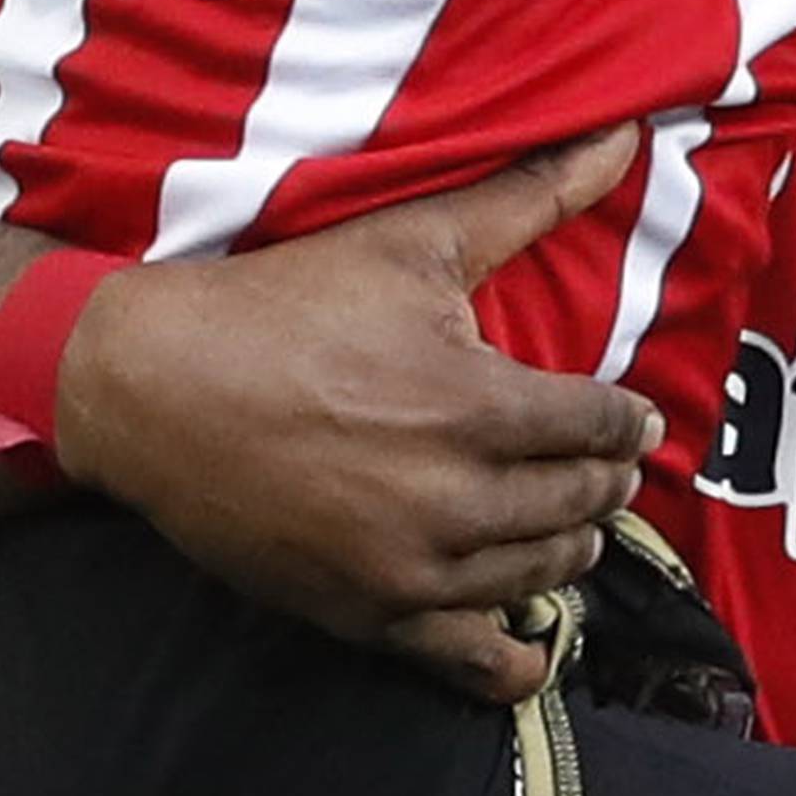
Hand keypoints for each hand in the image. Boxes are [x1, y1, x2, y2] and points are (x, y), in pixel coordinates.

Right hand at [54, 126, 657, 703]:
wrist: (158, 386)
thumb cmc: (288, 302)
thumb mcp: (413, 237)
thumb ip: (531, 195)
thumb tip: (623, 137)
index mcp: (477, 406)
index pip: (598, 426)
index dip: (626, 419)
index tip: (637, 418)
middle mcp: (456, 500)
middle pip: (578, 502)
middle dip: (605, 480)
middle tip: (610, 465)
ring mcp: (410, 569)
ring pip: (536, 573)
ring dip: (571, 546)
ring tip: (576, 524)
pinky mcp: (365, 614)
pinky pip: (467, 658)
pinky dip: (511, 650)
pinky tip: (531, 637)